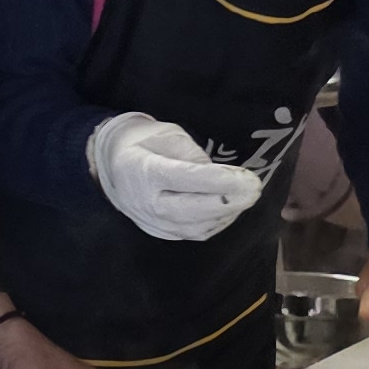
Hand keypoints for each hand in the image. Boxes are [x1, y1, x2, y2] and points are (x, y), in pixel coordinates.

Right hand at [88, 114, 261, 242]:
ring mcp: (152, 222)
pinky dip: (217, 223)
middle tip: (255, 190)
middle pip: (192, 211)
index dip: (220, 181)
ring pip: (196, 227)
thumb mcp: (167, 135)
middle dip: (228, 202)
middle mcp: (146, 202)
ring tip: (246, 196)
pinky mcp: (161, 233)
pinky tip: (230, 209)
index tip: (248, 178)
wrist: (114, 166)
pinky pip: (194, 233)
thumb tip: (219, 176)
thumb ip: (192, 154)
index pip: (186, 179)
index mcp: (144, 171)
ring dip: (226, 214)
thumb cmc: (145, 143)